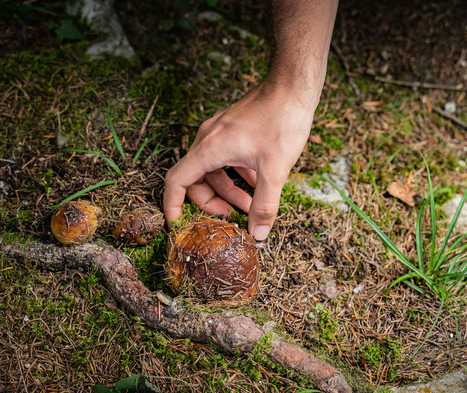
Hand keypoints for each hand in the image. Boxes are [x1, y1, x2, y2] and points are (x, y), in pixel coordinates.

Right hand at [163, 80, 315, 239]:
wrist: (293, 85)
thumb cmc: (282, 120)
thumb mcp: (275, 170)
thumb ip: (265, 204)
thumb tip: (258, 233)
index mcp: (209, 149)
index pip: (176, 181)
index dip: (173, 205)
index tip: (179, 224)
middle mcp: (208, 139)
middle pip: (195, 179)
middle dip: (212, 202)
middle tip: (231, 218)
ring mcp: (220, 132)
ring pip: (213, 169)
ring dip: (228, 189)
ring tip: (250, 204)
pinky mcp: (232, 128)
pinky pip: (225, 157)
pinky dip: (236, 173)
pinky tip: (258, 182)